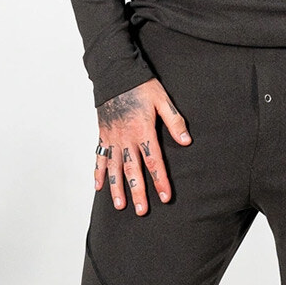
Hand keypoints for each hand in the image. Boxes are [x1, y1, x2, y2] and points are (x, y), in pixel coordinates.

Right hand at [94, 78, 191, 214]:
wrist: (115, 73)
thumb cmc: (140, 85)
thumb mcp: (162, 99)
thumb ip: (174, 121)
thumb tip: (187, 141)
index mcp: (143, 130)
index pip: (153, 161)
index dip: (160, 180)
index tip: (165, 197)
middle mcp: (125, 138)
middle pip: (132, 170)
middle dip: (138, 192)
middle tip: (141, 211)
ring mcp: (112, 138)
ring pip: (114, 168)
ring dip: (117, 188)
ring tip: (120, 206)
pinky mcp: (102, 135)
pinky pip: (99, 157)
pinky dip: (98, 173)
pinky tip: (98, 187)